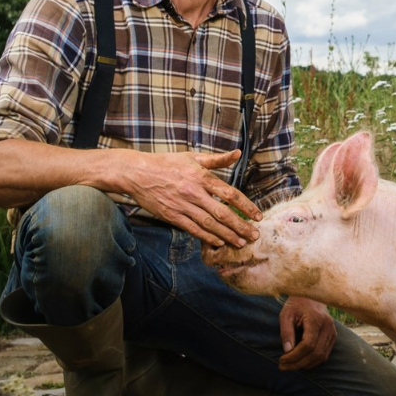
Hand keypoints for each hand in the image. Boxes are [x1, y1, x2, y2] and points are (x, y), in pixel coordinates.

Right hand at [127, 149, 261, 246]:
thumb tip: (238, 153)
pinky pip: (193, 229)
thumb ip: (217, 159)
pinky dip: (207, 237)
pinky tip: (219, 242)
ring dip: (227, 235)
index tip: (258, 216)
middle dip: (240, 226)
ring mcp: (182, 205)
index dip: (246, 206)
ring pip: (209, 224)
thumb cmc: (167, 163)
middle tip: (254, 236)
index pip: (230, 193)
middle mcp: (194, 192)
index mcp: (201, 176)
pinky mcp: (172, 216)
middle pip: (222, 213)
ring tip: (241, 242)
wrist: (137, 173)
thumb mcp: (193, 157)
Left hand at [278, 296, 336, 371]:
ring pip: (321, 356)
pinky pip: (324, 354)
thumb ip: (286, 332)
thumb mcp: (286, 315)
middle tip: (283, 366)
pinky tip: (300, 362)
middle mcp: (328, 326)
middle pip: (315, 353)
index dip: (294, 356)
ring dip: (305, 365)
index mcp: (316, 319)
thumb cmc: (296, 304)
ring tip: (289, 366)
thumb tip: (287, 351)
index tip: (281, 359)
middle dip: (298, 363)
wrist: (311, 295)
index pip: (308, 344)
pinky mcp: (333, 336)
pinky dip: (312, 361)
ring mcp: (332, 332)